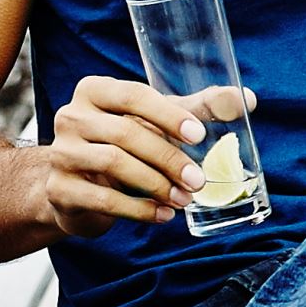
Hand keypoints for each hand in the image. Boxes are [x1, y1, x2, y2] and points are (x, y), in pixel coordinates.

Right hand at [34, 74, 252, 240]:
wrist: (75, 187)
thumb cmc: (124, 144)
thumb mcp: (157, 121)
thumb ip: (198, 108)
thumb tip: (247, 99)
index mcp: (94, 90)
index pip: (134, 95)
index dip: (168, 114)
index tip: (199, 135)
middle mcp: (71, 116)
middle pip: (126, 133)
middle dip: (169, 158)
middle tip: (199, 181)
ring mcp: (60, 154)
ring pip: (114, 165)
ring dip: (157, 185)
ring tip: (185, 200)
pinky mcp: (58, 189)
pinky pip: (103, 199)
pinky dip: (139, 210)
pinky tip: (163, 216)